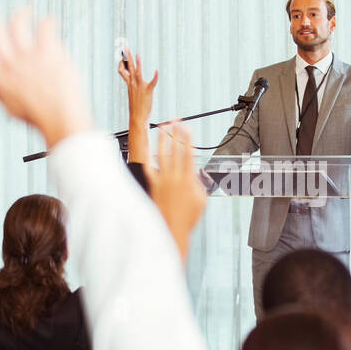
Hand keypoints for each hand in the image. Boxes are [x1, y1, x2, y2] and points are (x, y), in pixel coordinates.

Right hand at [0, 0, 91, 147]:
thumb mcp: (10, 106)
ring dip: (20, 13)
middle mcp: (10, 63)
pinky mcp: (48, 51)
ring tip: (25, 9)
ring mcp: (28, 55)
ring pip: (17, 24)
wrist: (61, 120)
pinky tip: (49, 19)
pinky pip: (44, 27)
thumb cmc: (37, 116)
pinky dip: (46, 22)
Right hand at [117, 43, 157, 123]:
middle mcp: (133, 84)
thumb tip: (131, 78)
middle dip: (127, 56)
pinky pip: (152, 82)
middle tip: (125, 47)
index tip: (121, 54)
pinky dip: (155, 77)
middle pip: (129, 67)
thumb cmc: (136, 106)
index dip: (121, 62)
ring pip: (137, 72)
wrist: (138, 117)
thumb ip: (132, 84)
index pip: (122, 70)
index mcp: (129, 84)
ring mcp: (140, 87)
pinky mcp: (148, 91)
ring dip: (137, 63)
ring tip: (137, 54)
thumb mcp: (132, 93)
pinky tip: (157, 71)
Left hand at [144, 122, 205, 260]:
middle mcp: (174, 178)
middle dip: (175, 133)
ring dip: (161, 140)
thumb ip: (200, 184)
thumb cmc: (189, 218)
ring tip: (160, 128)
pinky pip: (150, 168)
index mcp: (188, 180)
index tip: (187, 127)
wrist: (172, 229)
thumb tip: (197, 173)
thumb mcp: (202, 200)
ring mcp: (163, 181)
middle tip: (175, 120)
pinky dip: (150, 157)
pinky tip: (148, 148)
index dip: (187, 138)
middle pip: (175, 150)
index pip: (188, 153)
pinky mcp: (154, 186)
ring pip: (161, 155)